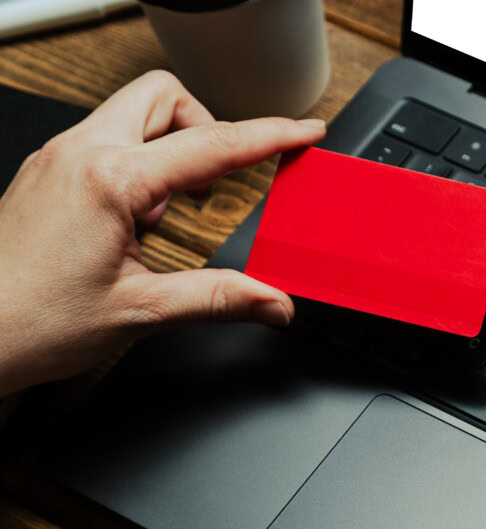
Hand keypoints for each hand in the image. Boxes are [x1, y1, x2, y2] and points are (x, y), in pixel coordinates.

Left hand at [0, 70, 324, 396]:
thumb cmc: (30, 322)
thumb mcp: (142, 311)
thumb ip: (218, 299)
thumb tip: (273, 301)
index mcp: (110, 180)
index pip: (212, 145)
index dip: (270, 136)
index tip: (303, 132)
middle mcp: (79, 154)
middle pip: (164, 98)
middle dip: (205, 126)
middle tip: (220, 180)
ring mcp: (57, 160)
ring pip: (132, 114)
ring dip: (168, 147)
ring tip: (171, 211)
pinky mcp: (45, 174)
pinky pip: (105, 142)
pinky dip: (137, 165)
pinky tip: (135, 220)